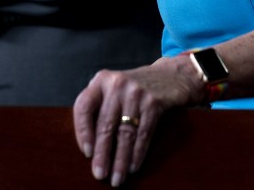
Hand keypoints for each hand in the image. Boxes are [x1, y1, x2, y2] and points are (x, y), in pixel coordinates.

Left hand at [72, 57, 201, 186]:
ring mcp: (136, 92)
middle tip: (99, 174)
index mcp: (101, 80)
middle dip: (102, 153)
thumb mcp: (114, 89)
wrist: (170, 76)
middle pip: (105, 124)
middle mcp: (117, 84)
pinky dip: (137, 153)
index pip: (84, 106)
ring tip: (116, 178)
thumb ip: (99, 107)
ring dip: (120, 159)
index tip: (86, 152)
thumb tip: (89, 146)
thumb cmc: (135, 89)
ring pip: (125, 132)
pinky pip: (143, 133)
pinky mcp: (154, 102)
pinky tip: (133, 166)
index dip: (83, 131)